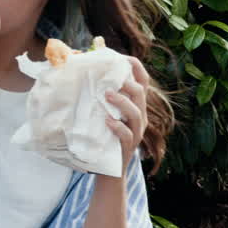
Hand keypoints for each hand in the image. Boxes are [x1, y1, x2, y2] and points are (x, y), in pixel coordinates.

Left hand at [105, 56, 149, 170]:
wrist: (107, 170)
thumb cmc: (103, 137)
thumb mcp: (104, 114)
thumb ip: (100, 97)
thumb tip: (84, 73)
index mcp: (135, 106)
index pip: (143, 82)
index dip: (136, 68)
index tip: (123, 57)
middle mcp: (139, 117)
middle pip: (141, 95)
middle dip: (128, 84)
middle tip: (109, 81)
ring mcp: (136, 133)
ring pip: (137, 114)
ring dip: (122, 102)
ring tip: (106, 95)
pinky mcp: (128, 147)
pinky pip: (128, 135)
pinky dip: (118, 127)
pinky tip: (107, 121)